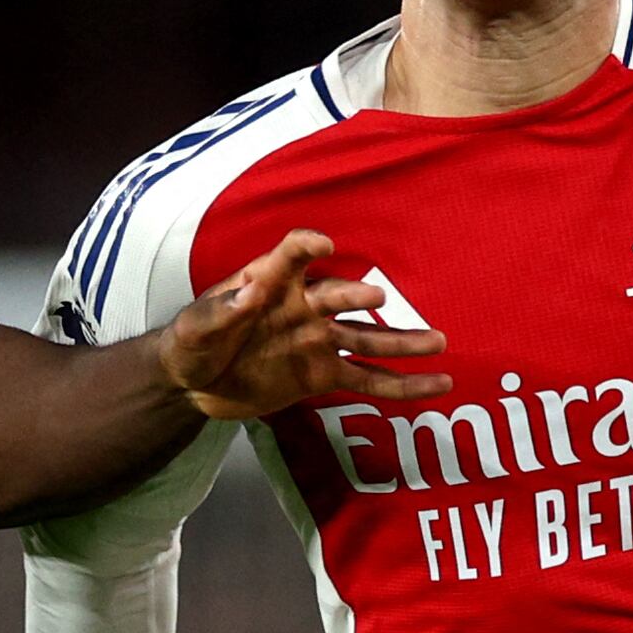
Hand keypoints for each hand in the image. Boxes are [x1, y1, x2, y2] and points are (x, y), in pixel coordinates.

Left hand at [159, 228, 448, 423]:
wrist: (196, 383)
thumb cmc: (193, 342)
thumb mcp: (195, 328)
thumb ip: (220, 313)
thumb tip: (249, 293)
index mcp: (270, 282)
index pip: (291, 256)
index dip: (305, 248)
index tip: (323, 246)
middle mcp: (304, 306)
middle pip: (337, 298)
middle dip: (356, 298)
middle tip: (378, 301)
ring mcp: (319, 341)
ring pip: (367, 340)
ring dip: (402, 341)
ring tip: (439, 342)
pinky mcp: (324, 376)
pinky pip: (368, 381)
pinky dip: (401, 385)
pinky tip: (434, 384)